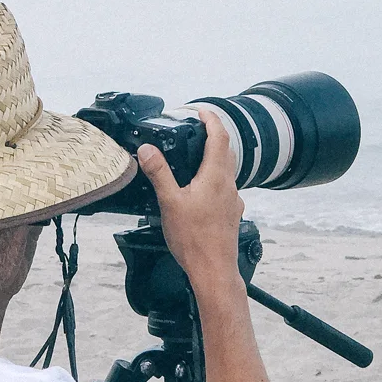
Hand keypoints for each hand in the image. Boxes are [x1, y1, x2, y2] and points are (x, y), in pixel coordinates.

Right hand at [137, 109, 244, 286]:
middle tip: (196, 128)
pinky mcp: (231, 213)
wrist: (214, 271)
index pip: (219, 136)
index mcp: (215, 177)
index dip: (211, 119)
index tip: (200, 110)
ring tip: (195, 156)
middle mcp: (228, 185)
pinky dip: (214, 178)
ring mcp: (232, 200)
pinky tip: (200, 190)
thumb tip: (148, 149)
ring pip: (227, 169)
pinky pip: (225, 187)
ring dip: (214, 157)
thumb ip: (159, 173)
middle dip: (212, 135)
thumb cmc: (194, 240)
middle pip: (226, 150)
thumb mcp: (169, 202)